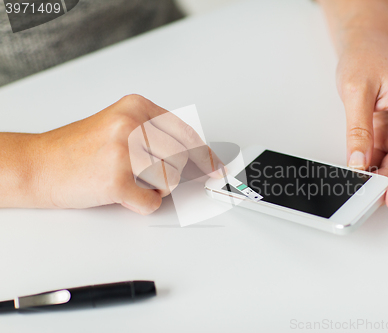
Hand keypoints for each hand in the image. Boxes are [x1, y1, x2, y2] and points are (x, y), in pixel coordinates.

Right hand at [32, 94, 221, 213]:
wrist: (37, 164)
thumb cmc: (77, 149)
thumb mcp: (118, 126)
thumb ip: (154, 135)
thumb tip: (195, 158)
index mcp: (136, 107)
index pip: (186, 132)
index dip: (205, 154)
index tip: (216, 168)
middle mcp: (132, 124)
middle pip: (181, 158)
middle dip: (174, 175)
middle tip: (154, 178)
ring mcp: (124, 151)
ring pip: (170, 180)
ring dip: (155, 189)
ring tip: (130, 181)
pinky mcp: (116, 180)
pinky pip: (152, 202)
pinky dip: (143, 204)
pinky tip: (125, 194)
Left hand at [336, 32, 387, 210]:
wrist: (363, 47)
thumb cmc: (366, 59)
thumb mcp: (356, 92)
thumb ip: (358, 128)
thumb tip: (358, 161)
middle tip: (369, 199)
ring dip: (380, 177)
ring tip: (361, 189)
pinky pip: (383, 156)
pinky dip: (372, 167)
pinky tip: (360, 175)